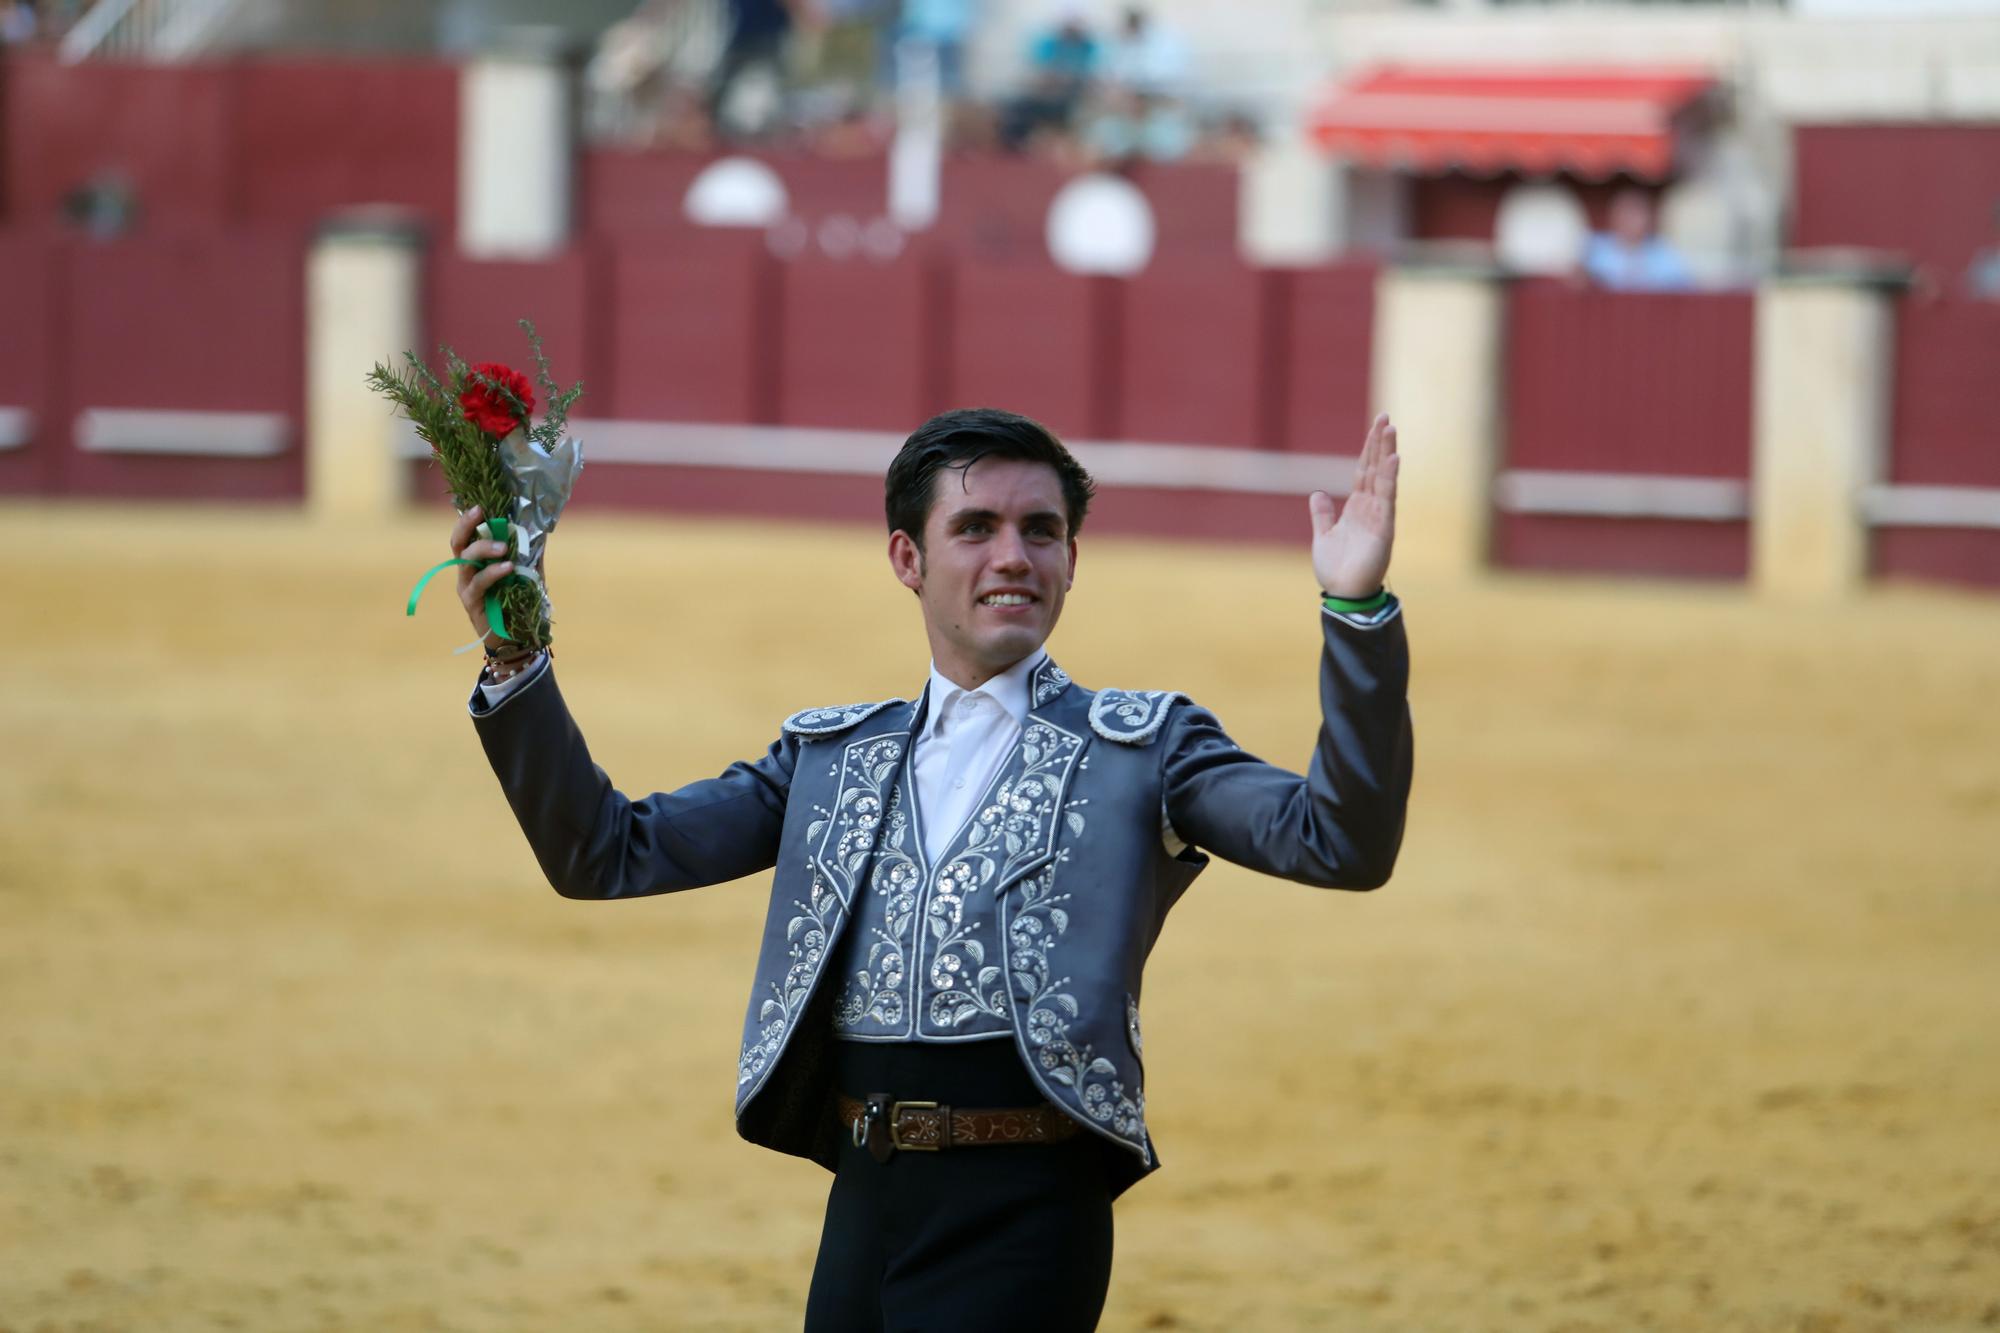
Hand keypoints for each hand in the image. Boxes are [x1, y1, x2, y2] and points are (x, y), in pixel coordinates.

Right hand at [448, 505, 529, 651]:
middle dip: (467, 525)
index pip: (466, 535)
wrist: (519, 638)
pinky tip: (508, 567)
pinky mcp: (472, 604)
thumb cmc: (521, 604)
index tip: (480, 504)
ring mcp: (467, 588)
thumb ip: (530, 552)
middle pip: (458, 544)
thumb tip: (540, 527)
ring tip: (503, 548)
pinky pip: (479, 584)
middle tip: (481, 513)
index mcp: (477, 562)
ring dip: (483, 549)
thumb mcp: (529, 573)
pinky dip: (493, 573)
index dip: (468, 519)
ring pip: (466, 561)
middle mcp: (467, 572)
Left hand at [1309, 413, 1398, 599]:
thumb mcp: (1323, 536)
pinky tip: (1394, 459)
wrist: (1343, 594)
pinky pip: (1388, 499)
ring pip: (1384, 478)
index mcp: (1356, 508)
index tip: (1375, 426)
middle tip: (1386, 417)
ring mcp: (1379, 516)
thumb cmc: (1336, 570)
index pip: (1364, 471)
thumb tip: (1317, 493)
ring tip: (1391, 429)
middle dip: (1380, 443)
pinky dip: (1390, 479)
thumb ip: (1322, 515)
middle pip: (1376, 468)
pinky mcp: (1384, 528)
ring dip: (1387, 453)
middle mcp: (1370, 508)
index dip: (1368, 449)